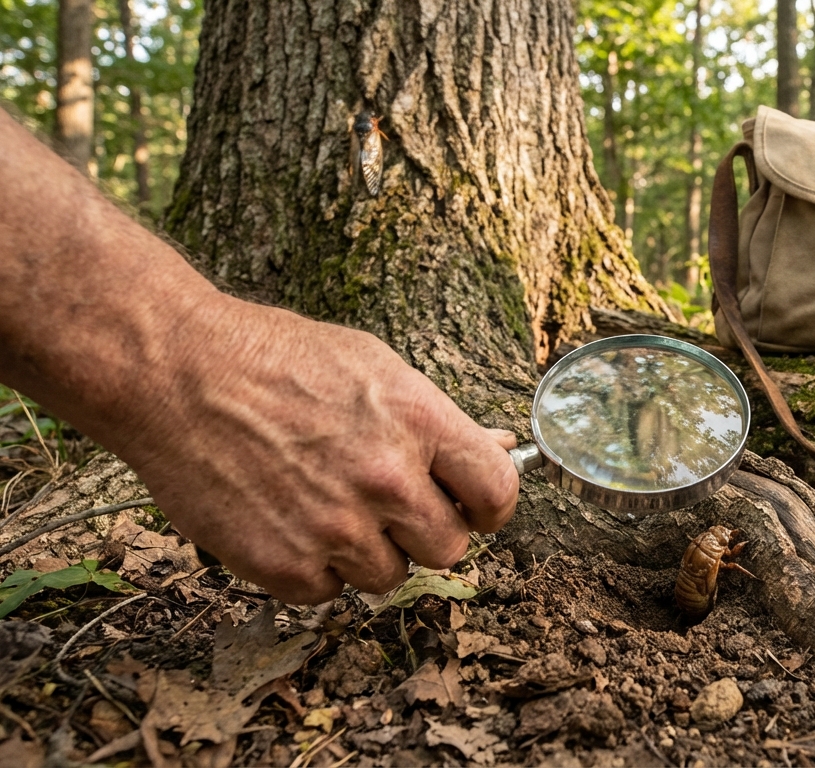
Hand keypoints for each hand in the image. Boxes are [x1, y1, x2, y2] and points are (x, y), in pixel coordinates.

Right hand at [112, 297, 519, 603]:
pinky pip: (327, 593)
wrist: (175, 373)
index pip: (498, 492)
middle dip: (423, 532)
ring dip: (366, 552)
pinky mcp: (284, 565)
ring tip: (323, 504)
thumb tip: (496, 448)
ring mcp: (335, 527)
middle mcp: (386, 480)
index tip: (472, 508)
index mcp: (418, 422)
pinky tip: (286, 520)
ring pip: (388, 577)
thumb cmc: (273, 359)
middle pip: (449, 548)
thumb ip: (436, 420)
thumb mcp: (373, 366)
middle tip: (386, 506)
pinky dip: (310, 568)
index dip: (489, 507)